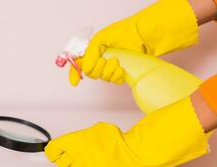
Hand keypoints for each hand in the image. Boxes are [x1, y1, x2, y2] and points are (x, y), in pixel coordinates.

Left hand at [45, 97, 208, 166]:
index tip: (53, 152)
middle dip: (66, 159)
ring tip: (92, 161)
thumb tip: (81, 140)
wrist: (130, 153)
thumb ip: (84, 136)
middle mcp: (76, 155)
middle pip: (61, 163)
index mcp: (75, 141)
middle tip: (75, 156)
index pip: (53, 148)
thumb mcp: (98, 128)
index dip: (52, 151)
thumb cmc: (116, 139)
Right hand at [69, 0, 199, 85]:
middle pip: (90, 74)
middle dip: (98, 68)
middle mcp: (99, 60)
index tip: (75, 82)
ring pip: (102, 78)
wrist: (142, 38)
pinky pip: (114, 81)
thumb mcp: (101, 39)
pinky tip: (122, 69)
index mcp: (91, 52)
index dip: (74, 74)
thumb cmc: (122, 33)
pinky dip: (117, 76)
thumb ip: (90, 53)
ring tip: (117, 61)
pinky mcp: (119, 74)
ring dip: (109, 70)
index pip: (78, 64)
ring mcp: (109, 68)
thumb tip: (84, 68)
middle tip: (106, 59)